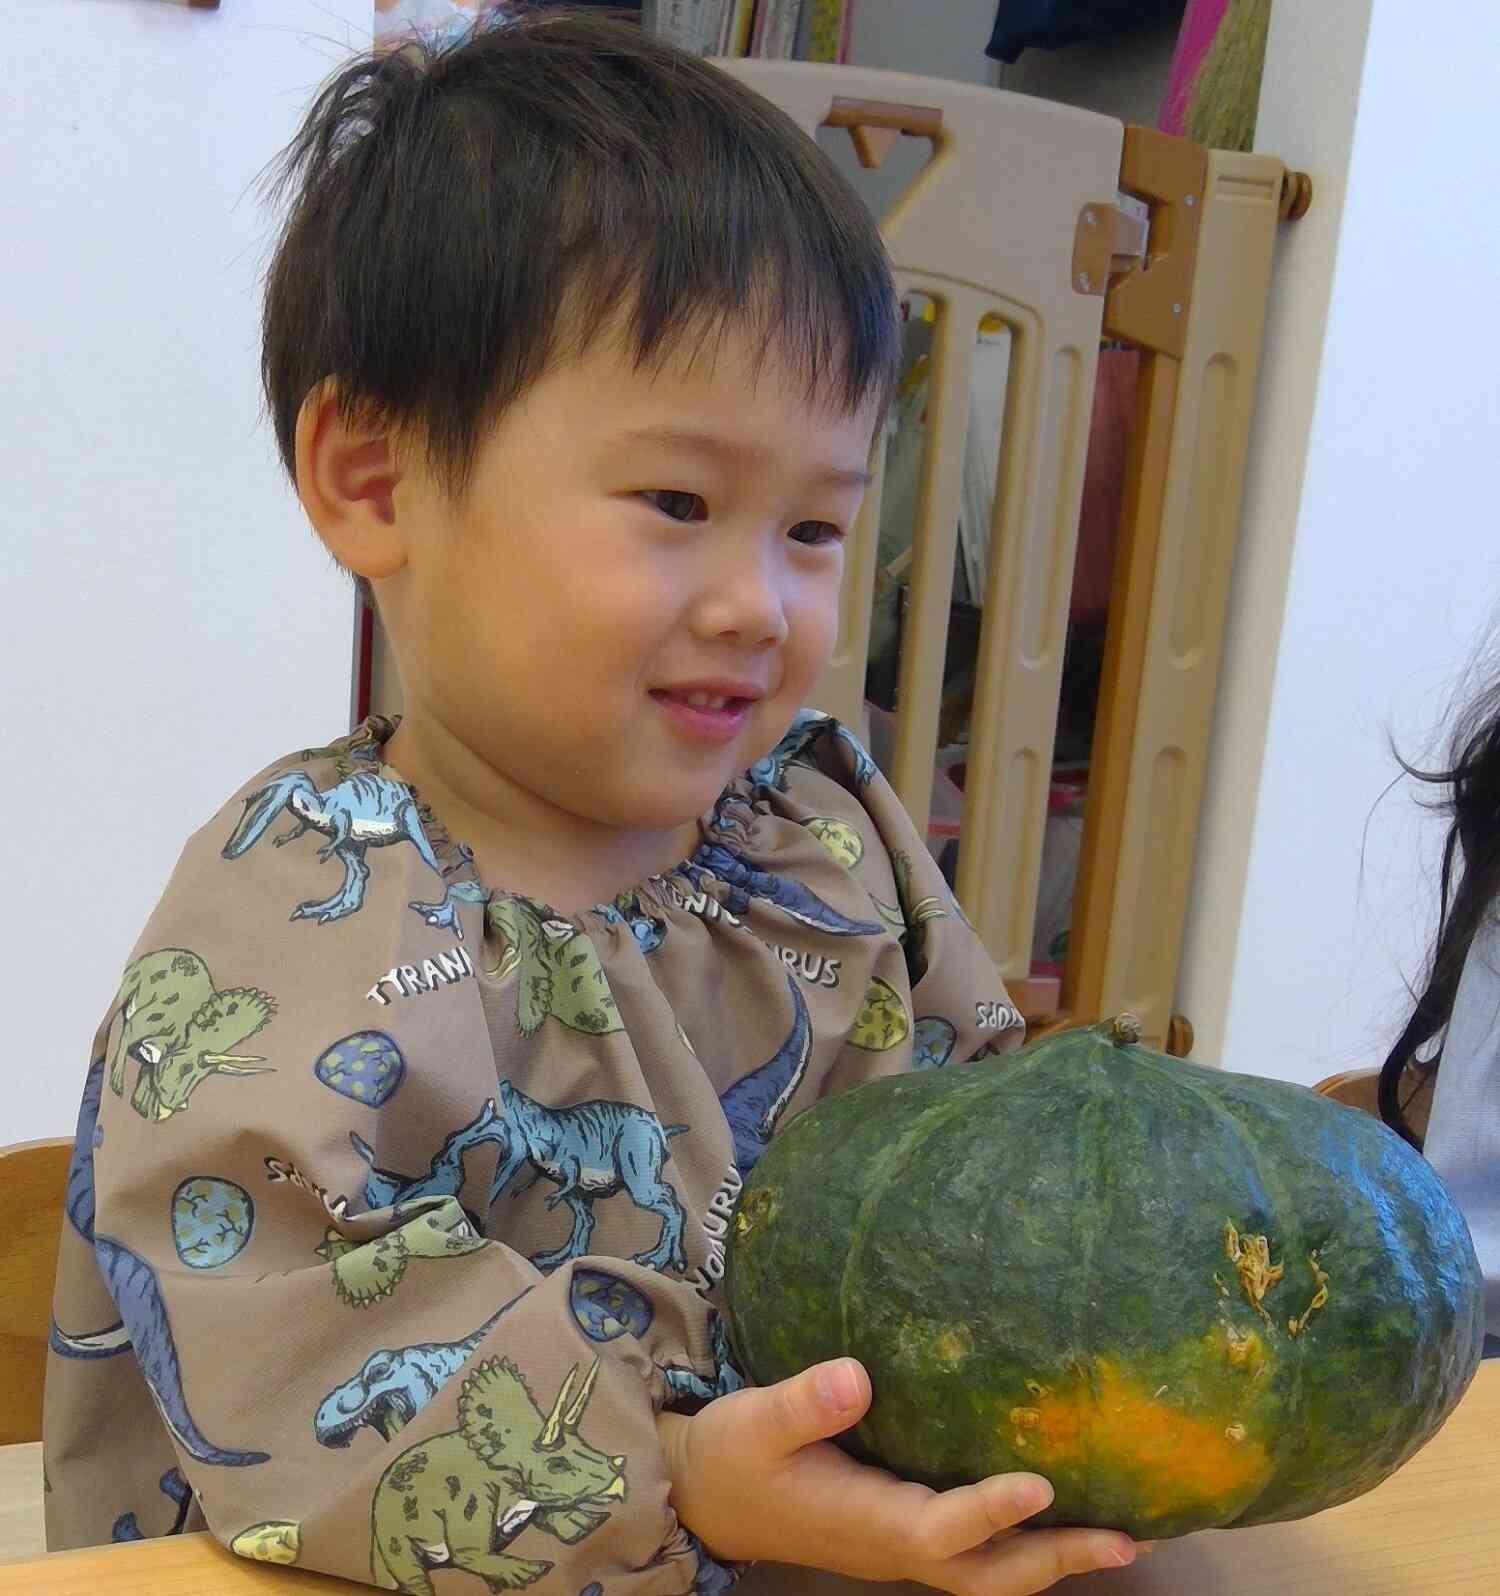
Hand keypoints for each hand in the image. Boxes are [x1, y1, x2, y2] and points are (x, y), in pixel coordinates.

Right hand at [658, 1358, 1144, 1594]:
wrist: (709, 1498)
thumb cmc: (734, 1457)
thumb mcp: (754, 1423)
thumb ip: (802, 1405)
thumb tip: (856, 1376)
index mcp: (864, 1521)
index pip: (940, 1528)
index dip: (990, 1512)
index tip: (1042, 1484)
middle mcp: (895, 1544)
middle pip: (989, 1574)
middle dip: (1057, 1559)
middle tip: (1126, 1537)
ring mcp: (903, 1543)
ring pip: (991, 1569)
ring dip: (1055, 1557)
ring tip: (1123, 1533)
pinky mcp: (905, 1526)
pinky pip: (979, 1549)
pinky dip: (1027, 1539)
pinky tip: (1060, 1509)